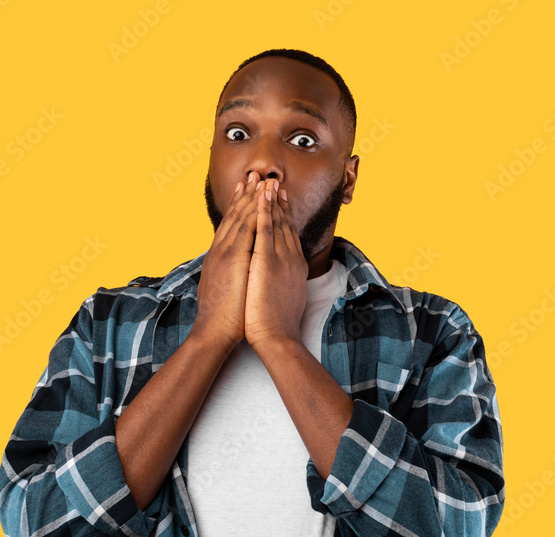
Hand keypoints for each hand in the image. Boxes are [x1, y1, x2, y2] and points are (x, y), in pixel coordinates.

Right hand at [191, 172, 263, 349]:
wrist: (214, 332)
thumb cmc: (224, 317)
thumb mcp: (225, 288)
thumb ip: (230, 273)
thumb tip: (238, 268)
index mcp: (219, 257)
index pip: (231, 225)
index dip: (239, 206)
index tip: (247, 189)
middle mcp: (220, 250)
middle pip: (234, 216)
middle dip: (246, 194)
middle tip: (255, 173)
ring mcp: (225, 253)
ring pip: (240, 217)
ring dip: (252, 196)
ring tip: (261, 178)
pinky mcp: (232, 259)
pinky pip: (246, 229)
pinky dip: (253, 212)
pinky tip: (261, 199)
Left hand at [244, 178, 307, 351]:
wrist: (277, 337)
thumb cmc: (278, 323)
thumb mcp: (286, 296)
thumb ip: (284, 281)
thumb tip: (282, 277)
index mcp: (294, 266)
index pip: (288, 233)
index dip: (283, 214)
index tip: (280, 198)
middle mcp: (290, 258)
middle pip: (283, 223)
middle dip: (277, 201)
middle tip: (273, 181)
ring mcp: (280, 259)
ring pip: (275, 222)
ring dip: (270, 200)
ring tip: (266, 180)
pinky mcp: (267, 263)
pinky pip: (265, 231)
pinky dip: (263, 212)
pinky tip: (260, 198)